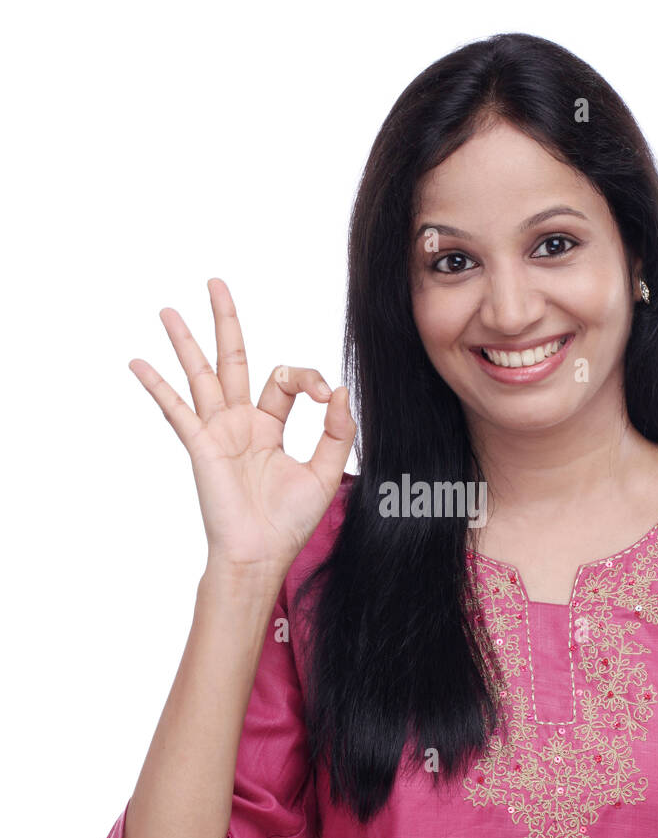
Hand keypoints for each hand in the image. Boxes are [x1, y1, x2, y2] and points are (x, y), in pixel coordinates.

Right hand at [129, 277, 355, 578]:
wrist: (260, 555)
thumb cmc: (289, 522)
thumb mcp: (326, 471)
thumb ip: (337, 431)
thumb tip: (339, 388)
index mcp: (269, 426)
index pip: (285, 380)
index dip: (307, 378)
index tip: (323, 394)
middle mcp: (240, 423)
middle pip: (231, 359)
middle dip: (225, 321)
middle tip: (215, 283)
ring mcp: (217, 431)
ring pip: (200, 374)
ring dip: (185, 341)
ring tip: (168, 310)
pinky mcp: (201, 445)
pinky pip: (176, 409)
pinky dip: (157, 385)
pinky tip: (138, 362)